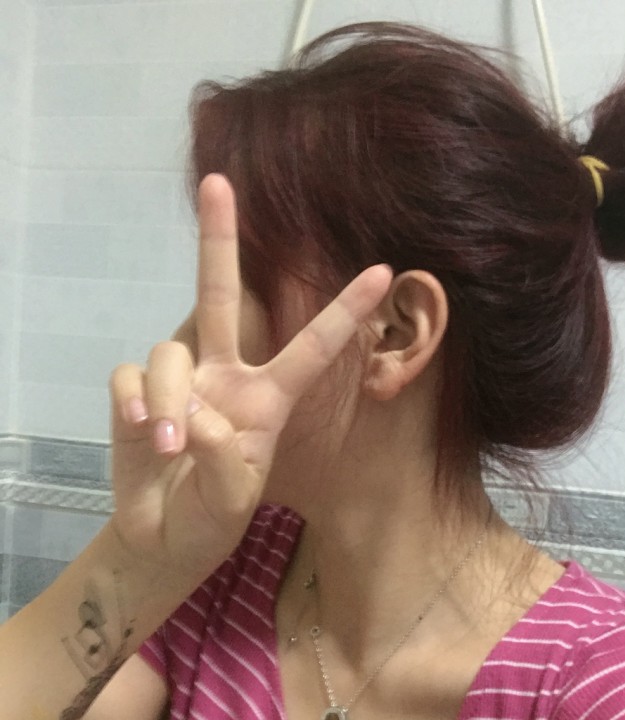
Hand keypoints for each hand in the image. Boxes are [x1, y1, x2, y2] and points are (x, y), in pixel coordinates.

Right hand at [108, 174, 391, 576]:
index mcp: (268, 397)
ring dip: (169, 399)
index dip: (345, 311)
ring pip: (169, 353)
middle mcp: (226, 375)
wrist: (163, 539)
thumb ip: (222, 459)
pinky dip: (134, 401)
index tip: (383, 270)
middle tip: (220, 181)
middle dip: (220, 239)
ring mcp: (181, 381)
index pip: (312, 347)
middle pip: (221, 296)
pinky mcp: (135, 393)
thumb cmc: (211, 517)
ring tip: (170, 446)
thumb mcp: (233, 497)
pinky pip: (129, 375)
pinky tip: (142, 431)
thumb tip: (188, 416)